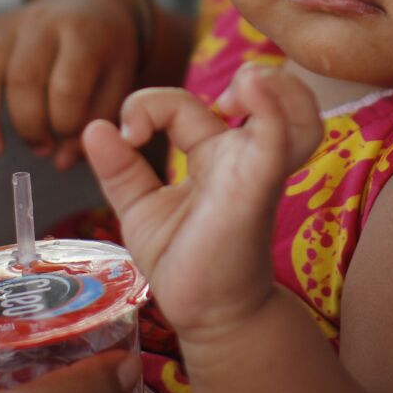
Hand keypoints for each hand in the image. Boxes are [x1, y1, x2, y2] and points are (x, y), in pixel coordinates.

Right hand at [0, 0, 147, 169]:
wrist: (89, 3)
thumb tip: (61, 162)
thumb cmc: (107, 50)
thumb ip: (97, 120)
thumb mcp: (120, 79)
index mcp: (83, 34)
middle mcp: (42, 24)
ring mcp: (8, 24)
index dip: (65, 123)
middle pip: (22, 79)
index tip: (68, 141)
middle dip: (28, 125)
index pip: (67, 85)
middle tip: (41, 150)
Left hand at [83, 65, 322, 338]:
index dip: (149, 104)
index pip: (185, 103)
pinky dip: (274, 107)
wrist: (205, 315)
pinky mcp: (259, 187)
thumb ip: (119, 169)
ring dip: (281, 87)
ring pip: (298, 110)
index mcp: (213, 154)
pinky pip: (279, 140)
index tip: (128, 134)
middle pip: (270, 92)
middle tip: (219, 98)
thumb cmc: (183, 262)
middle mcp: (242, 155)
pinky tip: (253, 89)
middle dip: (254, 77)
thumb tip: (94, 127)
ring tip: (249, 86)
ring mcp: (256, 168)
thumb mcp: (141, 209)